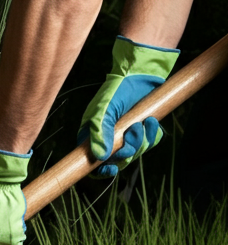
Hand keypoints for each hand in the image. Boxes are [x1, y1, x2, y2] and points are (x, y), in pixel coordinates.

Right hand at [78, 35, 178, 178]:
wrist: (140, 73)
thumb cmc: (117, 90)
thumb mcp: (104, 110)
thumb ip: (100, 132)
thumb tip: (100, 157)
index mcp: (93, 136)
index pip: (93, 162)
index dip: (101, 170)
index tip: (111, 170)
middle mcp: (108, 138)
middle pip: (117, 160)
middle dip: (128, 151)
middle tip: (134, 132)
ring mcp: (126, 135)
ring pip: (135, 152)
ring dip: (142, 140)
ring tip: (144, 122)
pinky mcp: (142, 130)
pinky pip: (149, 143)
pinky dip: (153, 135)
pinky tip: (151, 121)